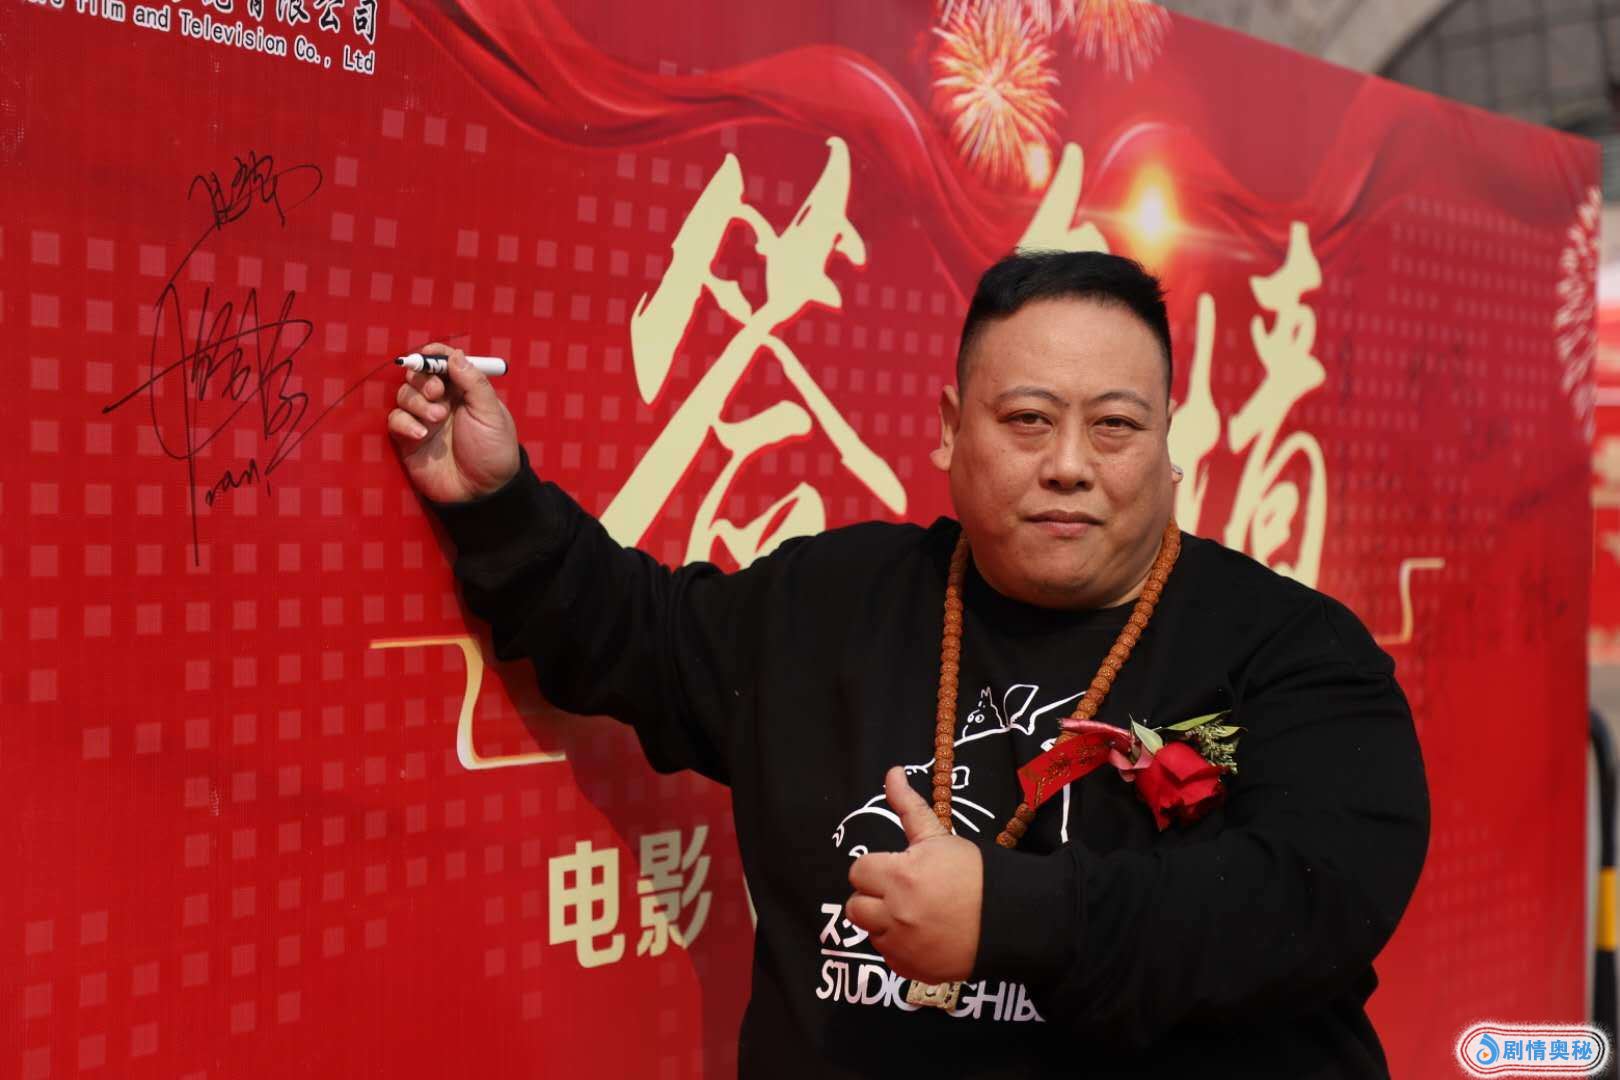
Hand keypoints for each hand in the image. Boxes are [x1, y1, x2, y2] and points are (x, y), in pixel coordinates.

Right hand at [387, 343, 520, 502]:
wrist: (483, 492)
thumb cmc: (493, 451)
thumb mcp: (491, 414)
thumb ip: (473, 383)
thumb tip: (456, 355)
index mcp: (464, 391)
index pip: (444, 363)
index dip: (435, 355)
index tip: (430, 354)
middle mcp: (442, 401)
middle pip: (419, 375)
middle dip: (423, 378)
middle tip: (437, 393)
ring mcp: (423, 420)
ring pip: (404, 395)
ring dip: (417, 401)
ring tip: (437, 419)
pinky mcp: (409, 439)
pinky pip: (396, 420)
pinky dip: (405, 422)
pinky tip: (421, 434)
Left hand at [845, 766, 982, 983]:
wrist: (1011, 921)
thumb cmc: (975, 873)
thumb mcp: (940, 837)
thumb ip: (908, 806)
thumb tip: (892, 772)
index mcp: (901, 876)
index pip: (859, 871)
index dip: (877, 868)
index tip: (897, 869)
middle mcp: (896, 914)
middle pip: (855, 906)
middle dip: (873, 896)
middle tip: (901, 892)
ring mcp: (903, 946)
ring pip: (869, 932)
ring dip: (883, 922)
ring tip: (912, 913)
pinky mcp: (911, 970)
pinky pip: (888, 956)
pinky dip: (899, 947)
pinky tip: (923, 935)